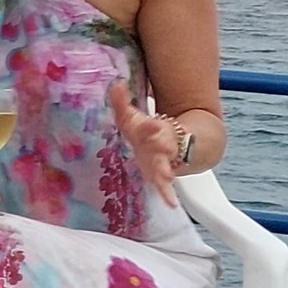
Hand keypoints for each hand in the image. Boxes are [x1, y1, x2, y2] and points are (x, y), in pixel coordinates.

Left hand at [109, 83, 184, 206]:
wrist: (164, 142)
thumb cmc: (141, 129)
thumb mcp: (130, 115)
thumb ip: (121, 100)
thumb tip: (115, 83)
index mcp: (151, 130)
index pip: (151, 125)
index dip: (151, 124)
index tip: (153, 123)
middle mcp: (159, 145)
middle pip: (162, 146)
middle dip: (164, 147)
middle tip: (166, 149)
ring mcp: (162, 161)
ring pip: (165, 166)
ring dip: (166, 171)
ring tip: (167, 177)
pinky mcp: (161, 175)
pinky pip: (165, 186)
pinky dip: (168, 195)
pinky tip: (171, 204)